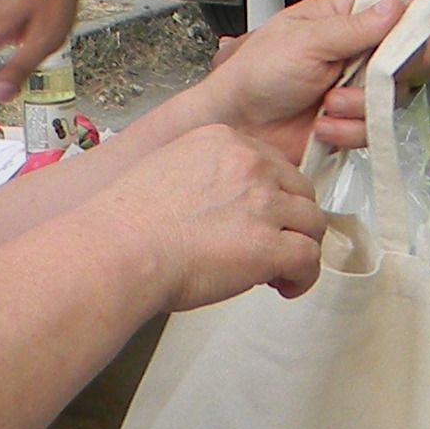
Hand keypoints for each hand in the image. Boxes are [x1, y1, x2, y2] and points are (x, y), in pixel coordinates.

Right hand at [117, 124, 333, 310]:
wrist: (118, 252)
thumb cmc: (128, 224)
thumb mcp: (165, 171)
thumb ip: (201, 177)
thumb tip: (217, 206)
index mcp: (222, 142)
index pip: (272, 163)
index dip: (272, 194)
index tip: (262, 216)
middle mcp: (248, 165)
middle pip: (298, 190)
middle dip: (290, 220)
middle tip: (274, 244)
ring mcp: (262, 204)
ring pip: (312, 223)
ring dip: (301, 247)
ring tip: (281, 270)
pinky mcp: (268, 246)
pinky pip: (309, 259)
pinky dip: (304, 277)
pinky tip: (286, 286)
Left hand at [201, 0, 401, 157]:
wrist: (238, 123)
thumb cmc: (256, 73)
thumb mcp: (306, 41)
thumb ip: (354, 27)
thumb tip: (394, 5)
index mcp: (339, 18)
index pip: (387, 7)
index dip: (402, 20)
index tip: (401, 37)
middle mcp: (351, 51)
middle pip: (397, 58)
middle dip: (377, 76)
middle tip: (350, 77)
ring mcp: (352, 87)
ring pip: (387, 98)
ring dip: (358, 106)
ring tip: (327, 103)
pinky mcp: (349, 120)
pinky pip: (371, 129)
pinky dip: (348, 131)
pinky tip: (323, 125)